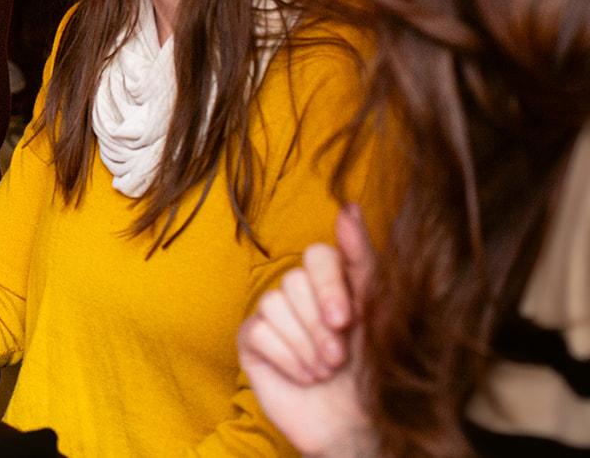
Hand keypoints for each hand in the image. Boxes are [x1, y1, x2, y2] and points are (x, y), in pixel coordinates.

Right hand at [238, 205, 379, 457]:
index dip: (329, 286)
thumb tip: (348, 206)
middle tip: (339, 358)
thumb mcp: (381, 310)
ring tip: (324, 371)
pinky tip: (303, 376)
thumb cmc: (379, 373)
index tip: (346, 320)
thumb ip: (362, 258)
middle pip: (293, 281)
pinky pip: (258, 331)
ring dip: (305, 346)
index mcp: (335, 282)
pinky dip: (286, 358)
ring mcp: (274, 316)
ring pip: (273, 304)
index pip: (318, 255)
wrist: (362, 428)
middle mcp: (302, 294)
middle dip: (319, 326)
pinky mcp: (253, 342)